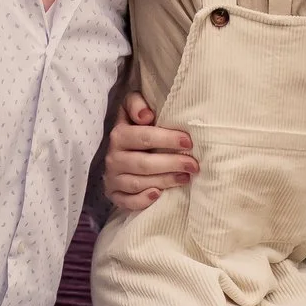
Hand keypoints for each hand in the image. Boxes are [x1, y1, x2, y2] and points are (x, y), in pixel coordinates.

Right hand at [102, 91, 197, 214]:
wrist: (118, 152)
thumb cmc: (134, 129)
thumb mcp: (131, 109)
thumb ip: (136, 103)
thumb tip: (146, 115)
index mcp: (119, 135)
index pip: (143, 137)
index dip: (167, 139)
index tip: (189, 142)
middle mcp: (113, 157)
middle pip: (144, 163)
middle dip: (172, 163)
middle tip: (194, 165)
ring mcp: (112, 178)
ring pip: (139, 183)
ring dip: (165, 181)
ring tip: (186, 178)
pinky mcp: (114, 195)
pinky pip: (127, 202)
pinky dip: (143, 200)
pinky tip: (159, 195)